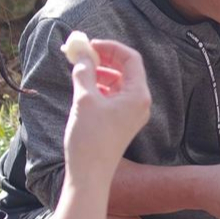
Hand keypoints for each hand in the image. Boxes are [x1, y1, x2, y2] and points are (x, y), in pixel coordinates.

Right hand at [63, 39, 151, 179]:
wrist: (90, 174)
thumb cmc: (90, 138)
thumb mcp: (84, 100)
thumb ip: (85, 73)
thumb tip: (83, 56)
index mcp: (138, 95)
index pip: (131, 59)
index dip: (111, 47)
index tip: (90, 44)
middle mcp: (140, 103)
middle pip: (126, 69)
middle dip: (104, 59)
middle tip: (81, 54)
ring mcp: (132, 113)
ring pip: (118, 83)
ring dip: (100, 72)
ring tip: (79, 70)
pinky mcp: (122, 121)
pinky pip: (113, 96)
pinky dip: (100, 87)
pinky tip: (84, 87)